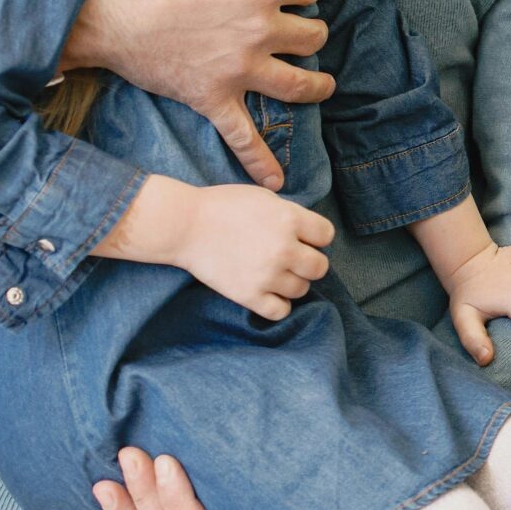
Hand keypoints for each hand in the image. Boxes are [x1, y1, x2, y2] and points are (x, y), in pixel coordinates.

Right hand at [66, 0, 333, 191]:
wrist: (97, 3)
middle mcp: (264, 30)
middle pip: (312, 35)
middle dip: (310, 31)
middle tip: (304, 31)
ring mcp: (240, 69)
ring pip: (298, 83)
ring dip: (314, 84)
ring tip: (322, 85)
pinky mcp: (212, 98)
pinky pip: (243, 136)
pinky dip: (261, 161)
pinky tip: (278, 184)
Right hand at [163, 184, 333, 319]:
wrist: (183, 225)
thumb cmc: (222, 206)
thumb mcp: (264, 198)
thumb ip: (291, 214)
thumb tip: (308, 231)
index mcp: (290, 219)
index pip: (326, 235)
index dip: (315, 236)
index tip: (302, 237)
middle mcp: (284, 248)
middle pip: (320, 267)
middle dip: (307, 262)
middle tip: (290, 259)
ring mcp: (267, 274)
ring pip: (302, 289)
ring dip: (292, 283)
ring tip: (275, 274)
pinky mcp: (248, 295)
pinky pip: (281, 311)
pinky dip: (278, 305)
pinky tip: (269, 293)